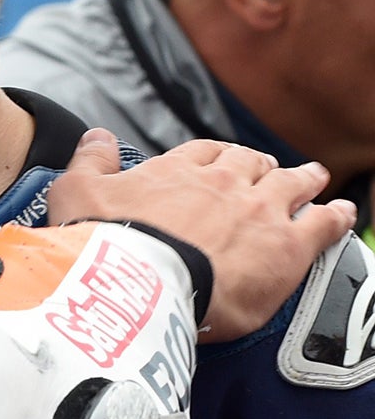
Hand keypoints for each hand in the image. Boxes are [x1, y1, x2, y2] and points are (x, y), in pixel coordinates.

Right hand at [46, 130, 353, 338]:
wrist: (141, 283)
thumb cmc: (104, 242)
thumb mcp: (76, 193)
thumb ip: (89, 161)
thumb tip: (96, 135)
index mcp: (177, 171)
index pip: (201, 153)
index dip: (210, 157)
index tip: (215, 162)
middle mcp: (224, 183)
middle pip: (250, 164)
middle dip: (260, 166)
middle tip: (267, 170)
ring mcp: (261, 211)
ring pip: (292, 184)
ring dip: (302, 180)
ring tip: (312, 179)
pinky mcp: (288, 246)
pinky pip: (323, 223)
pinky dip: (335, 216)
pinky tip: (342, 213)